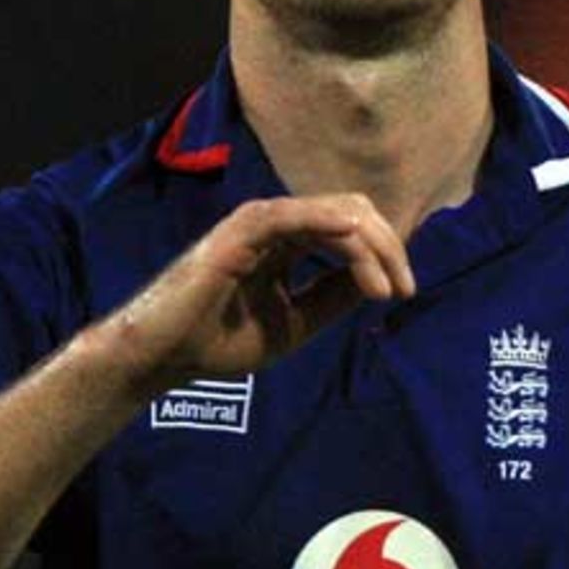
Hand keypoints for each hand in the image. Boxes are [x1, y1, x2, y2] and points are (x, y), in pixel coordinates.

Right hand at [108, 194, 415, 389]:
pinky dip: (334, 229)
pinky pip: (297, 217)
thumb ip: (332, 298)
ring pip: (335, 212)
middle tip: (404, 289)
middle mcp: (278, 224)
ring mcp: (260, 222)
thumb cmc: (217, 341)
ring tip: (387, 288)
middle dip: (387, 247)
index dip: (385, 253)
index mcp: (288, 241)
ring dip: (371, 247)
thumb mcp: (294, 322)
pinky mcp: (243, 229)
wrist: (164, 356)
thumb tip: (380, 280)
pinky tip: (358, 251)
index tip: (404, 291)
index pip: (350, 227)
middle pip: (352, 212)